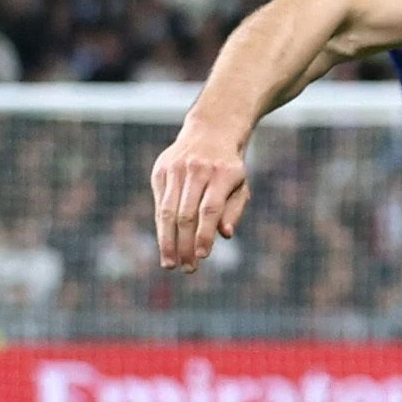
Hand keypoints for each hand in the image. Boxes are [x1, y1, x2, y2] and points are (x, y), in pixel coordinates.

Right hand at [150, 134, 250, 269]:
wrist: (210, 131)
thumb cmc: (229, 167)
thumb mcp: (240, 185)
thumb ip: (233, 210)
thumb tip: (225, 234)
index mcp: (222, 173)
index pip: (210, 209)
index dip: (205, 234)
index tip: (203, 257)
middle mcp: (197, 169)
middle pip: (186, 213)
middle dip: (185, 245)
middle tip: (188, 269)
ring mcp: (175, 169)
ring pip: (167, 211)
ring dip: (168, 241)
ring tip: (170, 264)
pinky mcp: (161, 170)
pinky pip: (160, 204)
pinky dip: (162, 227)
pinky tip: (166, 244)